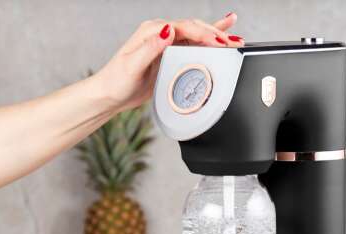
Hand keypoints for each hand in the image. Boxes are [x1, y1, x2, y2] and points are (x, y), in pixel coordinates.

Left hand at [89, 14, 242, 113]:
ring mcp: (166, 43)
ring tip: (236, 39)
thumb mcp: (132, 64)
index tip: (220, 44)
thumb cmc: (116, 80)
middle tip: (234, 45)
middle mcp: (160, 33)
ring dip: (217, 36)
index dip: (205, 34)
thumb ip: (151, 47)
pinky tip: (223, 29)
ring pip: (197, 35)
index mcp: (153, 31)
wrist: (109, 94)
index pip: (185, 28)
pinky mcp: (170, 54)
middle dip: (216, 36)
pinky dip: (208, 37)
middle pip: (195, 29)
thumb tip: (168, 31)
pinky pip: (193, 43)